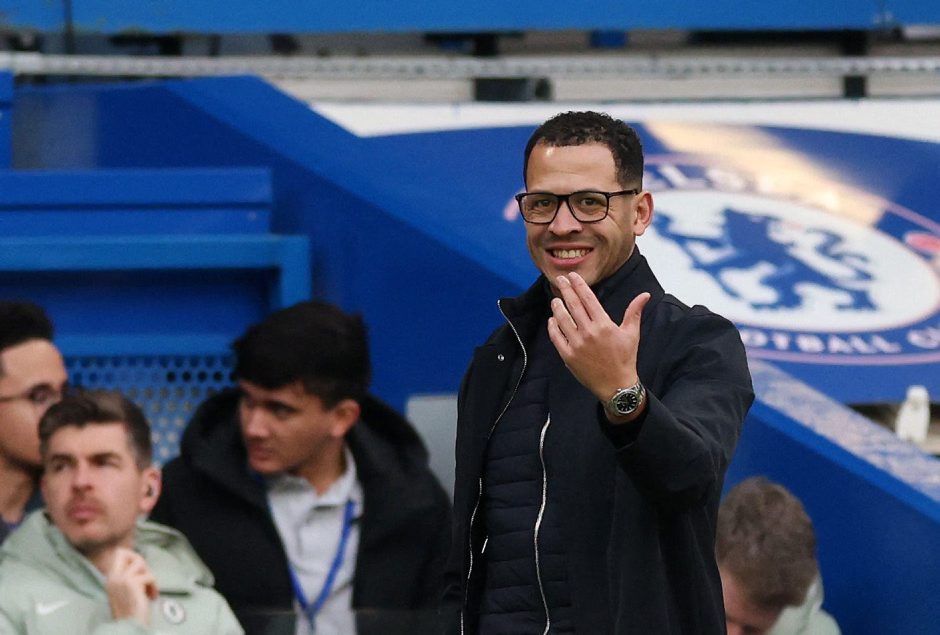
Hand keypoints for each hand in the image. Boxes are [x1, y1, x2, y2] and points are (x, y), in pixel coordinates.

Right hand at [105, 547, 157, 624]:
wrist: (129, 626)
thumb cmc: (131, 611)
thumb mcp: (126, 590)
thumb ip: (129, 576)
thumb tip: (141, 562)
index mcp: (110, 578)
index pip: (118, 553)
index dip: (132, 556)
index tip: (141, 570)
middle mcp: (113, 577)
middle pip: (125, 552)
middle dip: (140, 561)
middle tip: (146, 578)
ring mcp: (121, 579)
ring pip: (140, 563)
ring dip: (149, 576)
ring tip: (150, 590)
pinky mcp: (132, 584)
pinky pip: (149, 576)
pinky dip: (154, 586)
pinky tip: (152, 597)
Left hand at [547, 272, 649, 405]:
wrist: (616, 385)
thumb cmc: (625, 359)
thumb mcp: (632, 334)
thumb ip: (634, 312)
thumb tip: (645, 295)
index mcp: (604, 324)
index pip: (588, 299)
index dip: (578, 285)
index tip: (572, 276)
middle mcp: (589, 332)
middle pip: (573, 305)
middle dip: (565, 289)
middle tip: (559, 279)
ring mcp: (577, 344)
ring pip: (562, 319)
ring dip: (557, 307)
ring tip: (555, 299)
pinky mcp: (568, 356)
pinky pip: (556, 337)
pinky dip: (553, 326)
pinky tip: (552, 319)